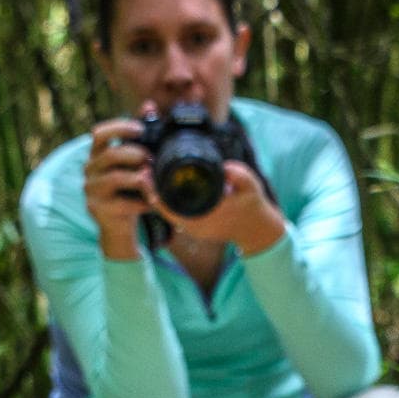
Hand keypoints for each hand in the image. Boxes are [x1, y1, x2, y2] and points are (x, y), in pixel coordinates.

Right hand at [84, 117, 154, 260]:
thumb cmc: (128, 190)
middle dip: (137, 155)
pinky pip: (122, 203)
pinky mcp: (96, 209)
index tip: (140, 129)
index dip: (119, 128)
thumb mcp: (132, 163)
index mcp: (97, 155)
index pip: (99, 133)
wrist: (119, 226)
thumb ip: (138, 137)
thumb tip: (149, 105)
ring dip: (141, 179)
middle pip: (111, 154)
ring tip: (153, 183)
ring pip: (117, 178)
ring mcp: (90, 190)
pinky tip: (150, 203)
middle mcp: (89, 170)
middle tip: (152, 162)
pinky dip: (141, 202)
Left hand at [158, 160, 287, 257]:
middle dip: (149, 189)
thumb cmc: (254, 208)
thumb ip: (238, 174)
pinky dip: (164, 201)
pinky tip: (160, 186)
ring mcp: (193, 229)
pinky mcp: (193, 227)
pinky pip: (173, 213)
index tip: (145, 173)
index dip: (154, 190)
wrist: (258, 231)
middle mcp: (195, 226)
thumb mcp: (251, 186)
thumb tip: (223, 166)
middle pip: (162, 208)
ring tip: (147, 175)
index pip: (170, 206)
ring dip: (155, 195)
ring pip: (165, 212)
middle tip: (141, 170)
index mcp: (205, 217)